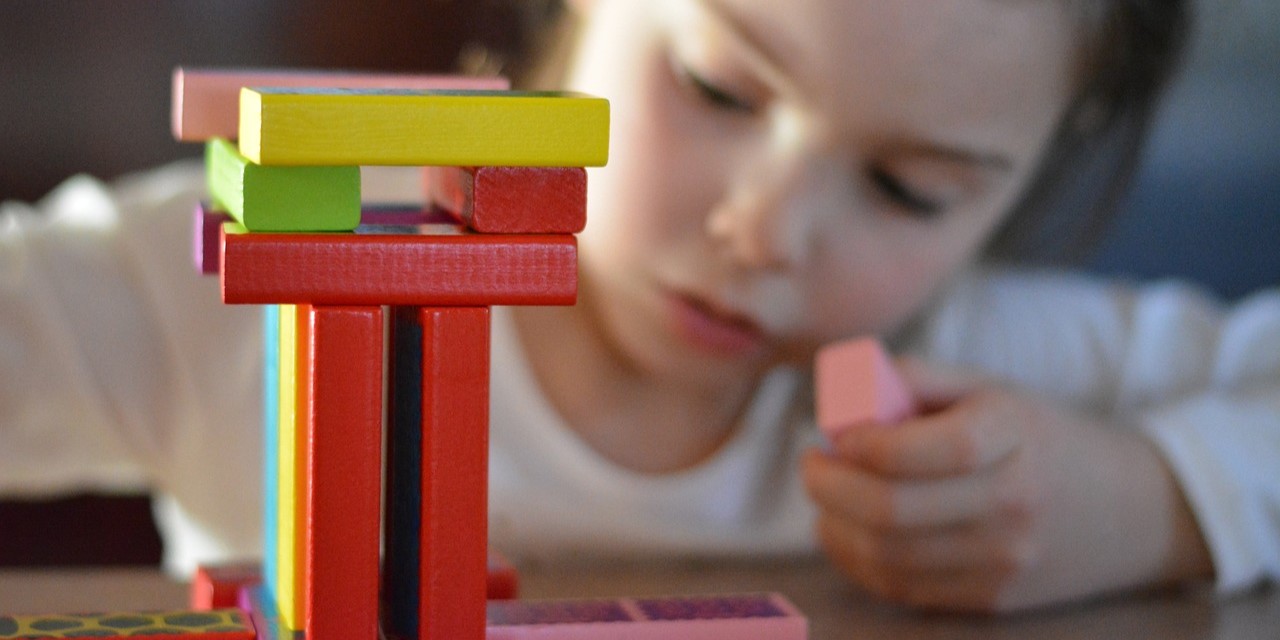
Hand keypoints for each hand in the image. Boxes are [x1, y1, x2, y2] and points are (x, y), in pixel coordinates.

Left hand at [802, 357, 1212, 612]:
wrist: (1133, 510)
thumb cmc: (1041, 436)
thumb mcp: (990, 389)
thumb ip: (915, 380)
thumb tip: (840, 397)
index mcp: (1014, 435)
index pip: (923, 450)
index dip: (863, 444)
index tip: (837, 434)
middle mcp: (1013, 504)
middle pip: (892, 510)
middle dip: (829, 486)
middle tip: (811, 464)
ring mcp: (1005, 561)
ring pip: (888, 556)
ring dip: (834, 526)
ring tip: (824, 497)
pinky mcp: (993, 599)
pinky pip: (903, 587)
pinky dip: (857, 560)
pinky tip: (844, 531)